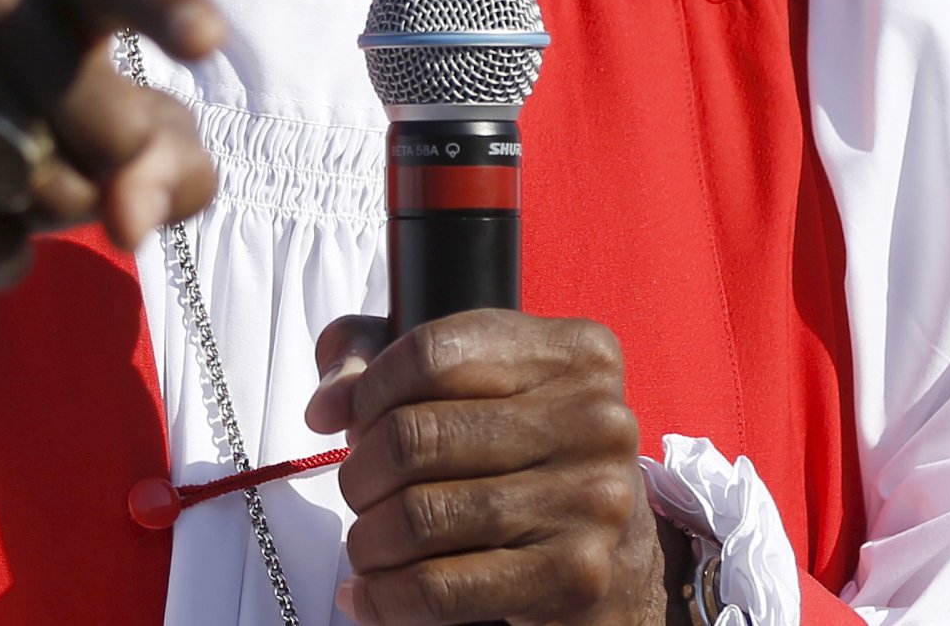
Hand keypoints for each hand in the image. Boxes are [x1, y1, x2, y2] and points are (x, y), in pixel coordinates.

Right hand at [0, 0, 225, 331]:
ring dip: (49, 213)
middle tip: (77, 170)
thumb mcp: (124, 143)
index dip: (167, 10)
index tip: (208, 43)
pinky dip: (1, 254)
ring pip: (43, 178)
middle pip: (108, 123)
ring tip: (16, 189)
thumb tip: (130, 220)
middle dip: (113, 179)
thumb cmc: (34, 136)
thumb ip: (167, 169)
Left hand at [307, 310, 676, 625]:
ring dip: (367, 538)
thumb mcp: (477, 382)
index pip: (434, 352)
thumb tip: (327, 402)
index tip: (345, 419)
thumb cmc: (529, 457)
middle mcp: (594, 420)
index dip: (368, 387)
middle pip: (418, 435)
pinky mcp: (573, 576)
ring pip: (420, 515)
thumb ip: (385, 358)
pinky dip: (385, 597)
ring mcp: (590, 500)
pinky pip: (441, 589)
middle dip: (362, 471)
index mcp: (573, 355)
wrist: (622, 555)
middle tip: (359, 489)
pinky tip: (369, 594)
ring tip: (364, 543)